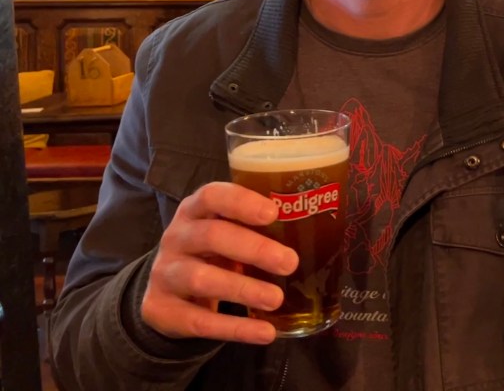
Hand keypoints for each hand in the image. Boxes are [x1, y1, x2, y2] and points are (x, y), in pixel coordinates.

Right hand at [140, 181, 298, 343]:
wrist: (166, 292)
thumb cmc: (212, 252)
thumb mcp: (226, 232)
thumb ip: (256, 227)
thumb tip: (317, 227)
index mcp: (195, 210)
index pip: (212, 196)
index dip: (241, 202)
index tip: (273, 212)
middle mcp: (176, 237)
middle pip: (211, 236)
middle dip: (253, 249)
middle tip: (289, 262)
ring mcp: (165, 273)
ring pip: (201, 279)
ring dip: (243, 289)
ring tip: (276, 299)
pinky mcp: (162, 310)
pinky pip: (199, 321)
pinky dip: (235, 329)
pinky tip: (265, 332)